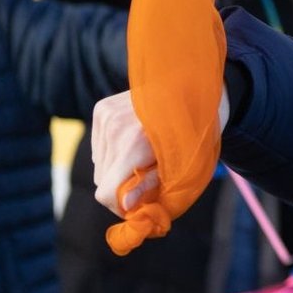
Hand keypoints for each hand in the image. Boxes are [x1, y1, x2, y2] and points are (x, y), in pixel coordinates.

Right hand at [92, 90, 229, 214]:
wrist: (193, 87)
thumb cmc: (192, 132)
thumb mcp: (178, 164)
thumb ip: (147, 185)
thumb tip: (124, 206)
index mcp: (134, 144)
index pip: (105, 191)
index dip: (118, 205)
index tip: (134, 206)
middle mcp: (114, 128)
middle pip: (101, 179)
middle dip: (119, 187)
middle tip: (143, 179)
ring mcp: (106, 116)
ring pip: (99, 164)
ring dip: (116, 167)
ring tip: (141, 154)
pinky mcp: (101, 108)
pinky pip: (99, 146)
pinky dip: (113, 150)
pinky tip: (132, 140)